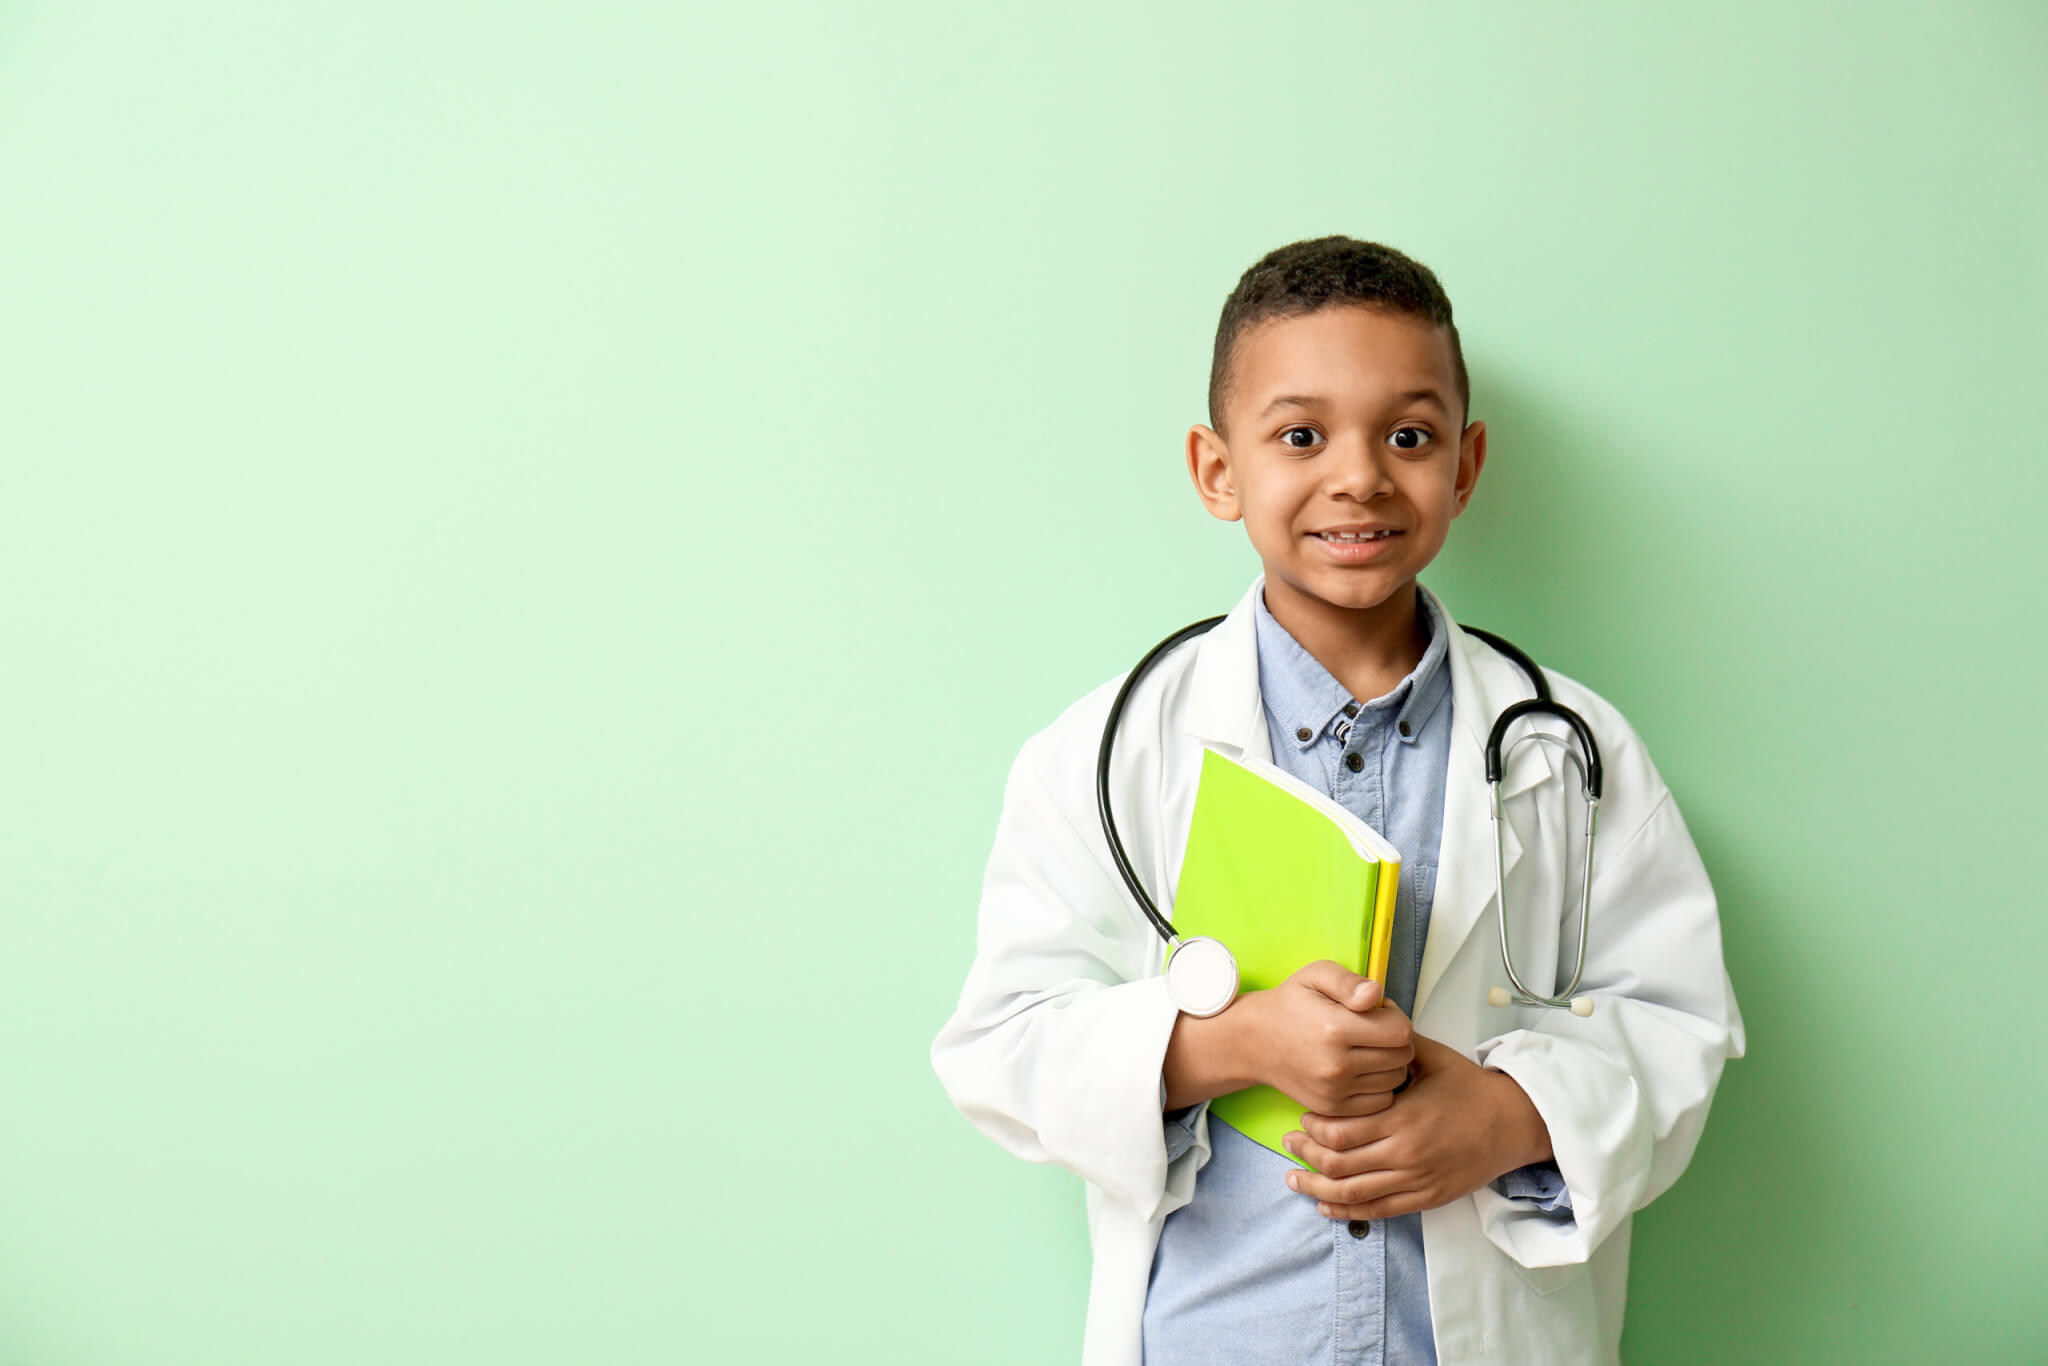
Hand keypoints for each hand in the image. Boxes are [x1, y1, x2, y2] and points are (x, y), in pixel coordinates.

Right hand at [1239, 960, 1414, 1117]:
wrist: (1255, 1042)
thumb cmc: (1290, 1005)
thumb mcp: (1315, 975)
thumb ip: (1348, 981)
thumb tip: (1375, 995)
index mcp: (1334, 1028)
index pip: (1401, 1031)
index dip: (1395, 1016)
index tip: (1378, 1012)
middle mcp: (1336, 1065)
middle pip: (1402, 1056)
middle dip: (1395, 1039)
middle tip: (1373, 1029)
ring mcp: (1334, 1091)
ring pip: (1396, 1079)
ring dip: (1389, 1063)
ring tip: (1366, 1048)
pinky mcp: (1333, 1108)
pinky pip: (1381, 1100)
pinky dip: (1379, 1085)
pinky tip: (1362, 1069)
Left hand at [1278, 1033, 1552, 1219]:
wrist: (1514, 1123)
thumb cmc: (1471, 1088)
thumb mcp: (1433, 1058)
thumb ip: (1396, 1042)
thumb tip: (1369, 1011)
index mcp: (1402, 1118)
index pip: (1341, 1132)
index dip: (1315, 1128)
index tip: (1302, 1118)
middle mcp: (1406, 1154)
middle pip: (1340, 1164)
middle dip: (1307, 1156)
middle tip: (1289, 1144)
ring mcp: (1416, 1180)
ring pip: (1353, 1193)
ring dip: (1317, 1189)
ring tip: (1294, 1179)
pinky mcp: (1426, 1198)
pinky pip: (1378, 1210)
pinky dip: (1347, 1211)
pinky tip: (1326, 1206)